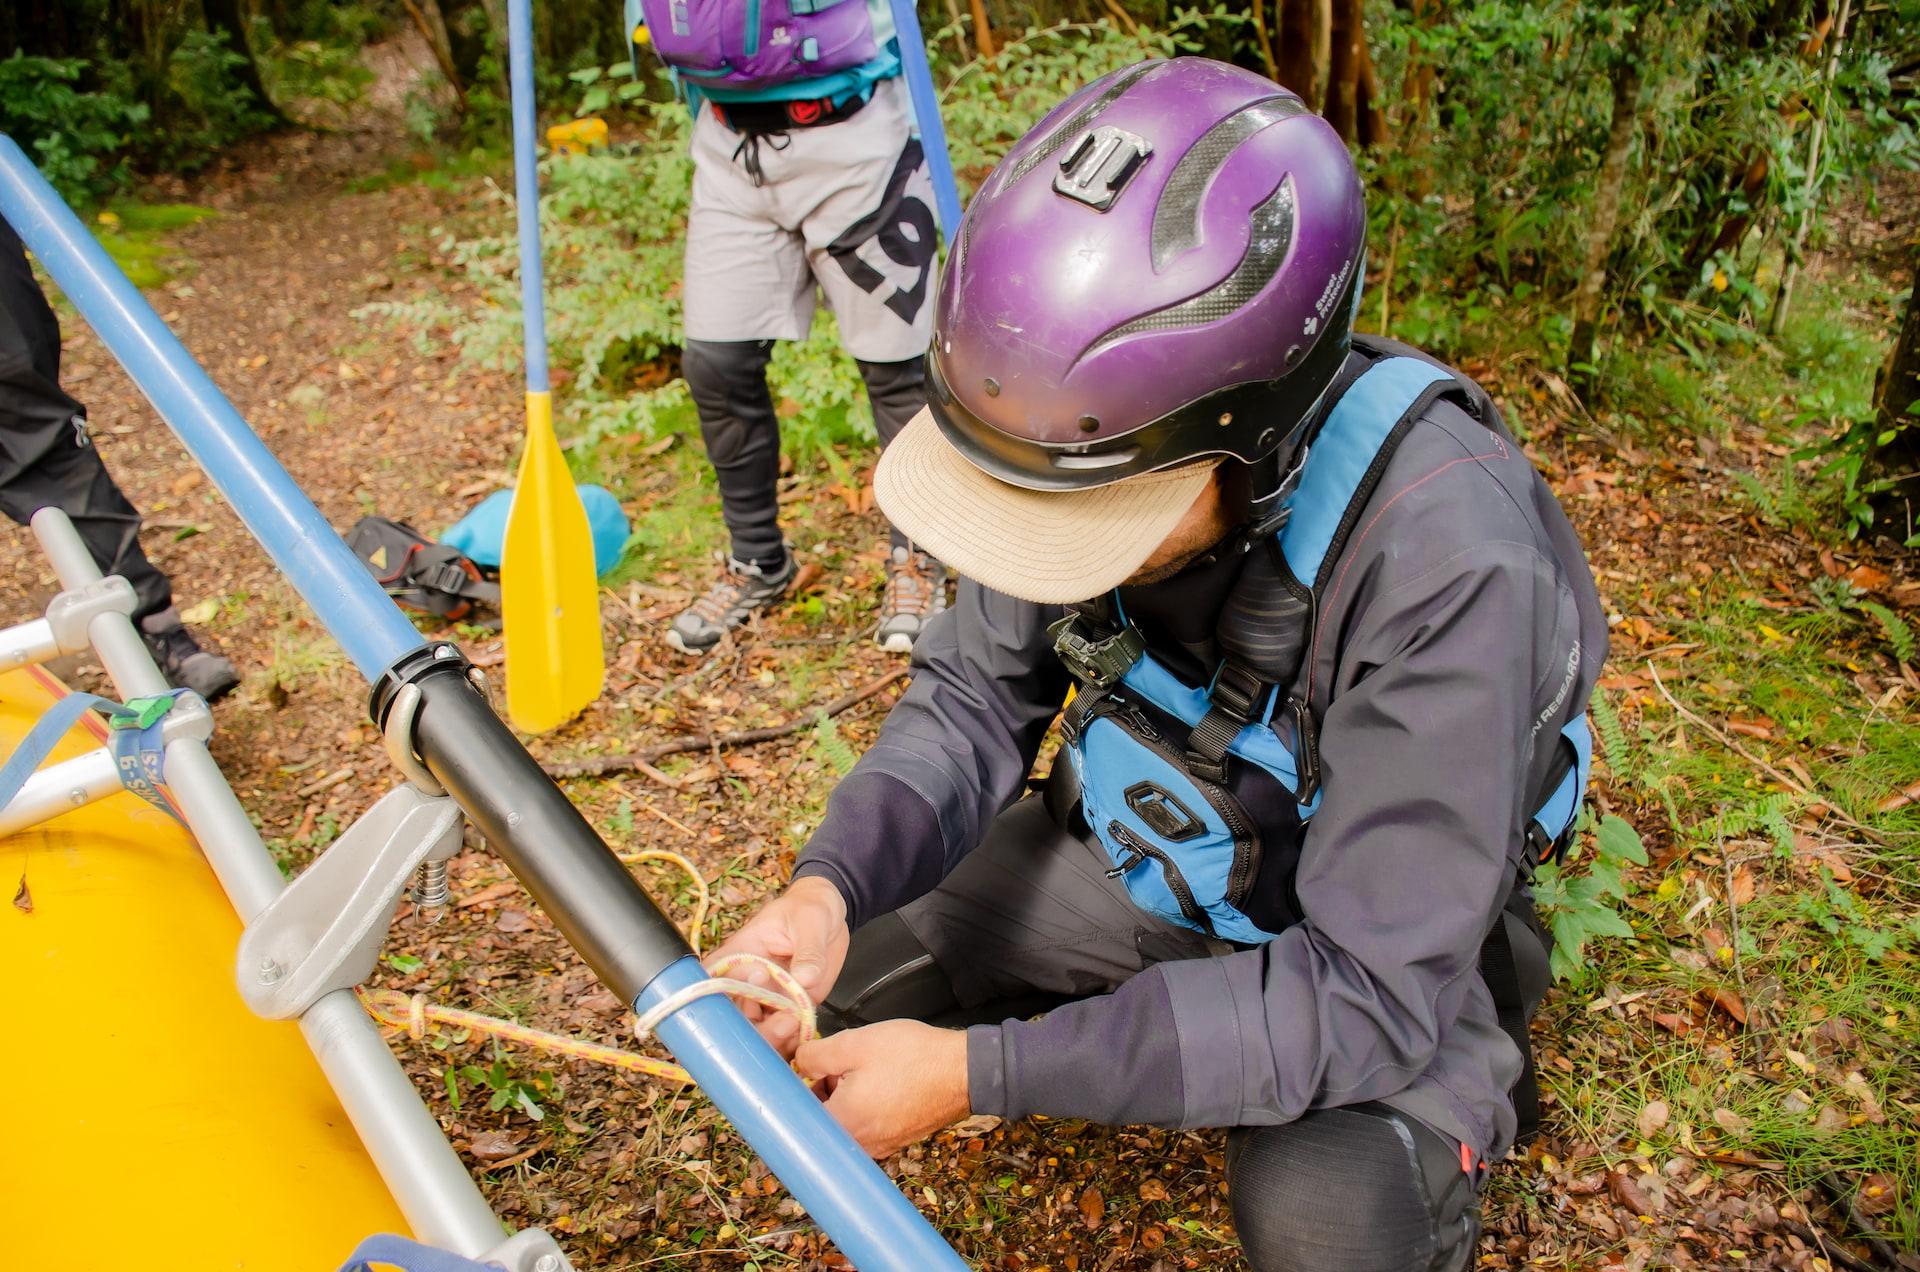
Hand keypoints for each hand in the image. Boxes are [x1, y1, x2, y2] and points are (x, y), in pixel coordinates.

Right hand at [704, 875, 848, 1056]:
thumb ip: (808, 950)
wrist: (831, 915)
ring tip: (794, 1024)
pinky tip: (802, 1032)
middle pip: (733, 1017)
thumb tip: (805, 978)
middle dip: (753, 1028)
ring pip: (758, 1031)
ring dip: (773, 1038)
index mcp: (739, 954)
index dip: (715, 999)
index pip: (711, 981)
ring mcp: (770, 997)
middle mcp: (748, 981)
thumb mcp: (809, 921)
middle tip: (782, 1020)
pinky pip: (786, 1033)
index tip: (743, 998)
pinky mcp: (791, 1007)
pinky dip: (792, 1039)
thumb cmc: (809, 908)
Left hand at [795, 1020, 970, 1157]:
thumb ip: (815, 1055)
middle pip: (821, 1119)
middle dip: (822, 1090)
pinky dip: (865, 1104)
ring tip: (863, 1069)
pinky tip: (880, 1081)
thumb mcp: (854, 1043)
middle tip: (837, 1062)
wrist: (964, 1071)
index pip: (798, 1116)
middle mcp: (859, 1143)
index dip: (797, 1088)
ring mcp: (879, 1146)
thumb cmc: (915, 1057)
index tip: (804, 1070)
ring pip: (844, 1120)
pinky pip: (866, 1124)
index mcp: (843, 1123)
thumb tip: (799, 1063)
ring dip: (844, 1096)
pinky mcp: (895, 1140)